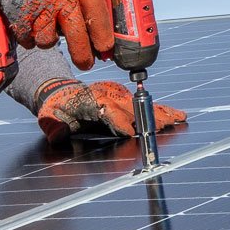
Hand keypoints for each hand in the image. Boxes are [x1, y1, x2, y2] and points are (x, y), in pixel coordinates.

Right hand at [0, 0, 112, 69]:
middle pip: (77, 35)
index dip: (103, 35)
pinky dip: (28, 36)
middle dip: (82, 55)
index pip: (98, 13)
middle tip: (85, 63)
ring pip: (49, 41)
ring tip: (45, 23)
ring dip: (48, 39)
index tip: (106, 49)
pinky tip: (29, 21)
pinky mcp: (19, 14)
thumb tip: (101, 30)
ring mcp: (39, 4)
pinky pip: (29, 40)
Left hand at [35, 79, 187, 145]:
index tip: (130, 132)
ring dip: (160, 112)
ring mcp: (117, 93)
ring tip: (178, 118)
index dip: (118, 121)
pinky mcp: (124, 95)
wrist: (61, 92)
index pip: (107, 110)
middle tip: (163, 126)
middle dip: (147, 116)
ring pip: (141, 104)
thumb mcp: (50, 119)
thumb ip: (55, 129)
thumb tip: (57, 136)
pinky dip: (161, 109)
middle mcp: (106, 93)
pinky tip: (177, 115)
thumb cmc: (57, 109)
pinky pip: (144, 103)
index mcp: (90, 99)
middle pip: (130, 106)